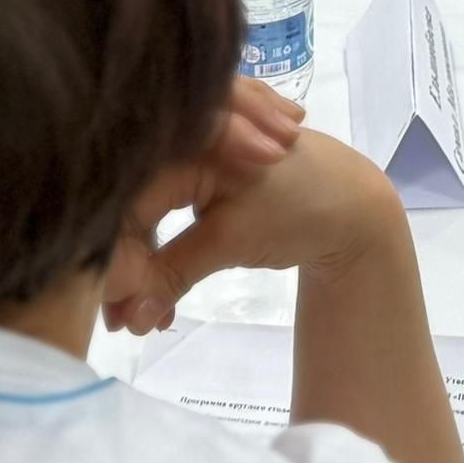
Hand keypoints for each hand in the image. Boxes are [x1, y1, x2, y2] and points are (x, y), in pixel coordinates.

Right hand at [97, 79, 320, 335]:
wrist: (348, 204)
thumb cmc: (298, 206)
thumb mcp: (232, 238)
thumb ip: (174, 272)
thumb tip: (128, 320)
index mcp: (185, 138)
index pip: (128, 200)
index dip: (116, 255)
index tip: (115, 306)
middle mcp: (174, 141)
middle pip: (127, 209)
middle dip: (123, 270)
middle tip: (121, 323)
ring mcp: (178, 161)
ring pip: (139, 221)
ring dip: (138, 273)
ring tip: (139, 324)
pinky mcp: (187, 184)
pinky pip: (158, 223)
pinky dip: (158, 263)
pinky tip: (156, 307)